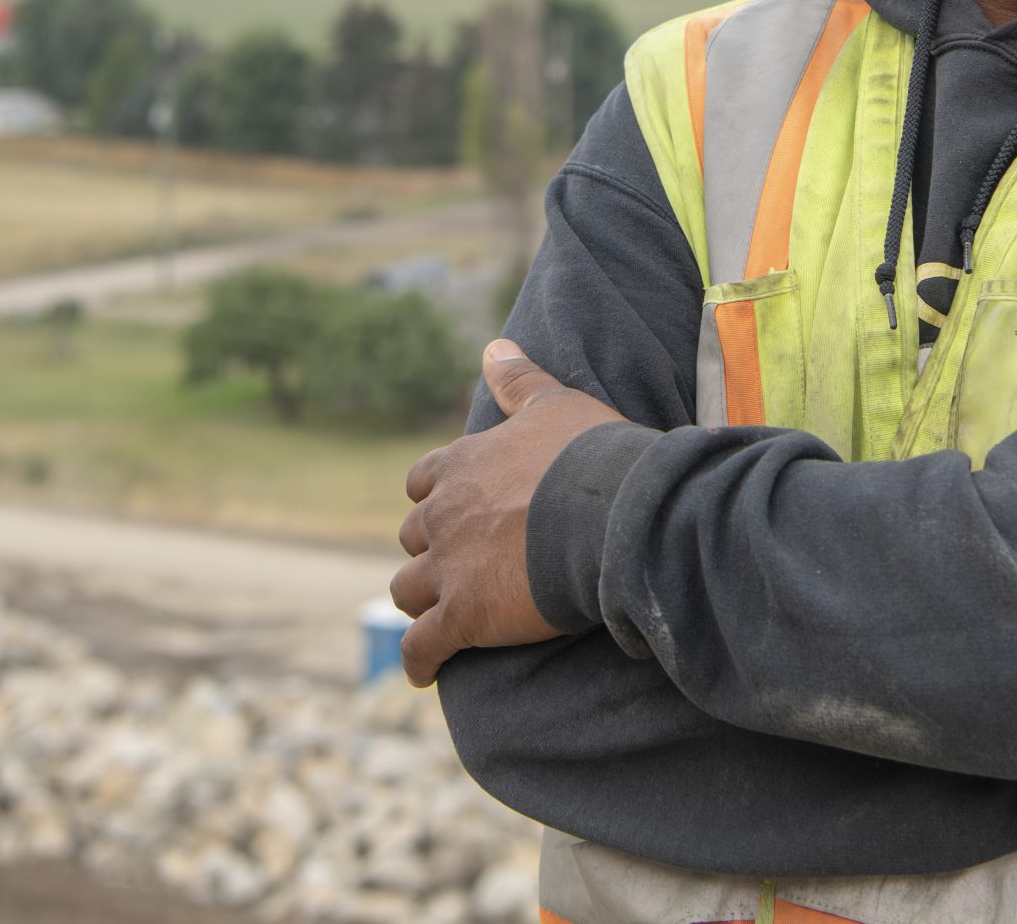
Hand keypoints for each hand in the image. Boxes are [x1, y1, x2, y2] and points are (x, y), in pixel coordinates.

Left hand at [389, 340, 624, 686]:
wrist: (610, 514)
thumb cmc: (589, 455)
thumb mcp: (554, 403)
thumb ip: (518, 378)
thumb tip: (494, 344)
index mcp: (460, 466)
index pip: (422, 482)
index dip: (435, 498)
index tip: (454, 510)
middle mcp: (442, 515)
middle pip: (412, 538)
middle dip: (429, 550)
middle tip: (459, 565)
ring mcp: (447, 568)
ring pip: (407, 591)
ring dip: (420, 603)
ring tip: (437, 617)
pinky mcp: (461, 617)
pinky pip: (420, 647)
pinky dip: (418, 661)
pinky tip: (424, 671)